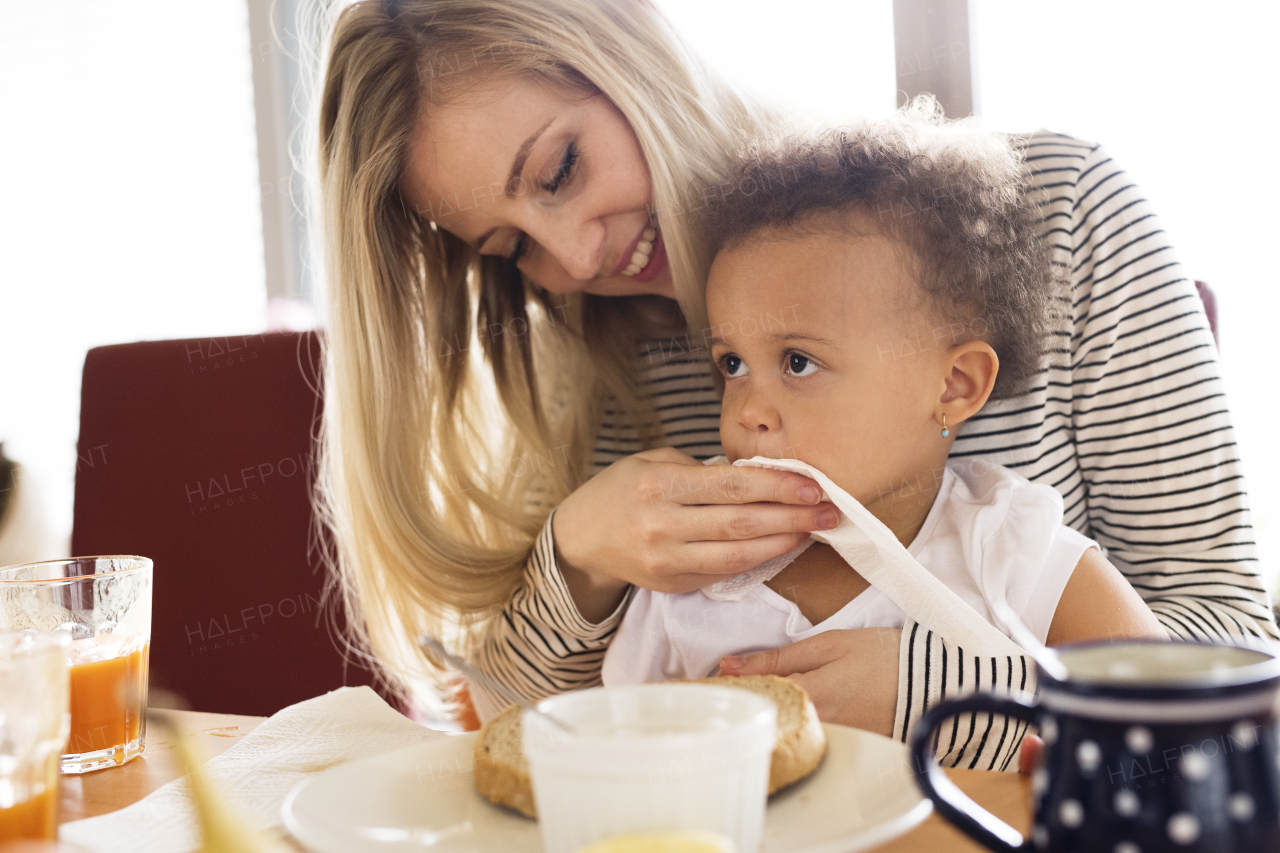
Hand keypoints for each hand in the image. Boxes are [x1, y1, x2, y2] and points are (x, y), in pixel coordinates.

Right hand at [554, 447, 837, 621]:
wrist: (582, 538)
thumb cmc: (622, 491)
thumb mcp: (653, 462)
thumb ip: (701, 471)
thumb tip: (757, 476)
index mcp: (659, 485)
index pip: (732, 486)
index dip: (778, 486)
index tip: (812, 485)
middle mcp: (663, 525)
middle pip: (742, 523)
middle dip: (792, 516)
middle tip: (830, 510)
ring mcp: (667, 560)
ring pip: (738, 555)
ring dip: (783, 542)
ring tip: (813, 530)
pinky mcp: (673, 583)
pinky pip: (724, 572)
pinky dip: (759, 560)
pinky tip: (781, 546)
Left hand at [719, 628, 899, 736]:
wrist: (934, 682)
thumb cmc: (883, 656)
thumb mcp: (828, 644)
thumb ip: (777, 657)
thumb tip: (729, 665)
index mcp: (808, 697)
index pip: (751, 699)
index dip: (729, 689)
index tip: (711, 681)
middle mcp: (816, 727)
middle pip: (764, 721)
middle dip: (746, 705)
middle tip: (731, 689)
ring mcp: (831, 742)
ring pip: (784, 733)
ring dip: (769, 716)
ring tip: (761, 697)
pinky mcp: (844, 749)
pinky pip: (807, 741)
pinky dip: (794, 727)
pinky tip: (791, 711)